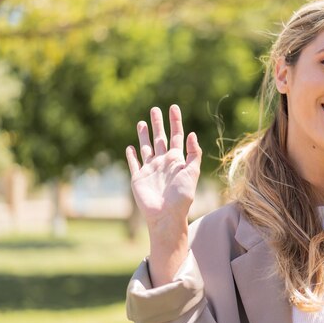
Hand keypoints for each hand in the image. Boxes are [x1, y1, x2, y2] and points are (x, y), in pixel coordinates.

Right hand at [125, 104, 201, 228]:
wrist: (167, 215)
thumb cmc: (182, 196)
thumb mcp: (192, 172)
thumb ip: (193, 154)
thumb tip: (192, 134)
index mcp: (177, 160)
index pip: (176, 136)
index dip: (175, 121)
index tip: (173, 107)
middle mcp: (163, 162)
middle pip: (160, 138)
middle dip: (158, 123)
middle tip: (155, 109)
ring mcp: (150, 170)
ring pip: (146, 147)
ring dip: (143, 135)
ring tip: (142, 122)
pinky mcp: (138, 178)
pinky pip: (134, 164)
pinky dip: (131, 155)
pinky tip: (130, 147)